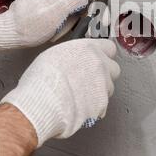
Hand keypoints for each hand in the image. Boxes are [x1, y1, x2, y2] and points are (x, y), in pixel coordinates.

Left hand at [0, 0, 88, 52]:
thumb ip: (72, 2)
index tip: (97, 19)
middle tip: (80, 27)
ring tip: (65, 28)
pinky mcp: (50, 0)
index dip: (96, 5)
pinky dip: (68, 19)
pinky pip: (67, 7)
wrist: (9, 32)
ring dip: (76, 17)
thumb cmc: (27, 29)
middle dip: (86, 12)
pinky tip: (60, 27)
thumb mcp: (53, 17)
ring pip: (76, 2)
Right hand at [0, 39, 119, 146]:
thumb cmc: (42, 79)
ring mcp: (104, 84)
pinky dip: (95, 107)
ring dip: (100, 91)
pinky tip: (81, 107)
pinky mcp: (102, 103)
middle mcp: (100, 65)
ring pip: (109, 88)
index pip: (109, 48)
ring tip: (82, 96)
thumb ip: (75, 55)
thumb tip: (77, 60)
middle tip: (90, 80)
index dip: (103, 55)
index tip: (98, 60)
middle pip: (113, 69)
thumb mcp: (55, 54)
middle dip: (105, 74)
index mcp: (89, 49)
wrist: (43, 101)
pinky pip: (103, 105)